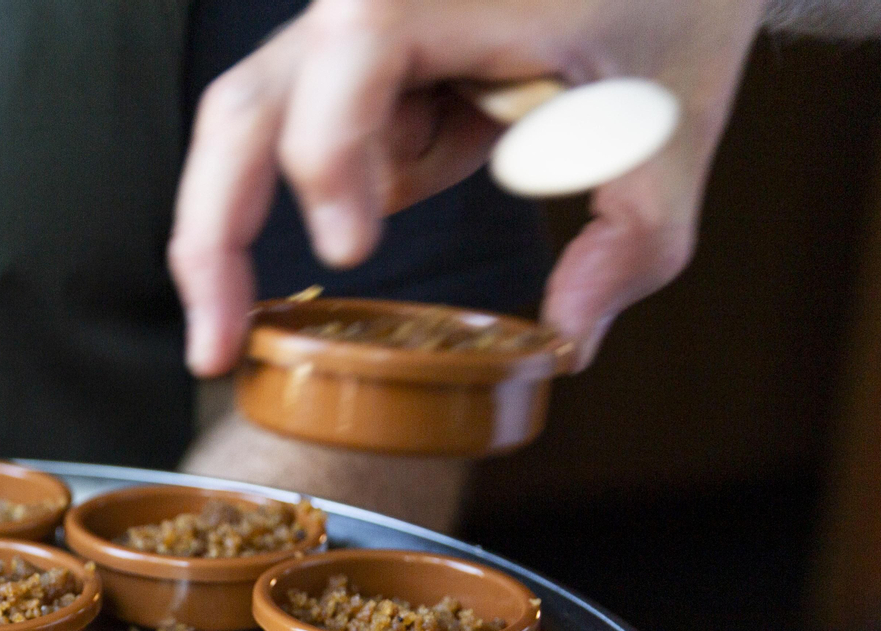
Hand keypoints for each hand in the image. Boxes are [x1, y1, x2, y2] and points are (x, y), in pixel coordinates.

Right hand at [170, 0, 768, 373]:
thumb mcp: (669, 120)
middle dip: (212, 236)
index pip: (331, 83)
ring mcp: (351, 33)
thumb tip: (566, 342)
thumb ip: (630, 241)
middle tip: (214, 347)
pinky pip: (325, 141)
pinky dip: (359, 184)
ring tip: (283, 290)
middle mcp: (362, 1)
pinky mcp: (360, 65)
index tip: (353, 253)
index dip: (327, 172)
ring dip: (280, 213)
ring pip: (256, 132)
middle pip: (239, 114)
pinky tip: (442, 161)